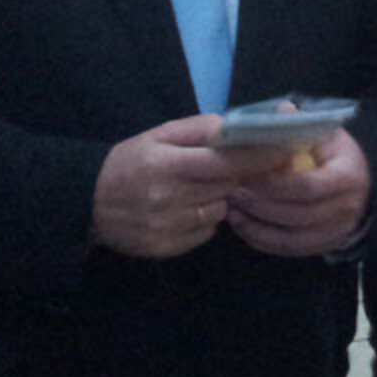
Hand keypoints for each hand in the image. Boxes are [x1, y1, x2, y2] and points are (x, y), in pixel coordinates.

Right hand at [92, 115, 288, 258]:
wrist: (87, 202)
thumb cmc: (131, 161)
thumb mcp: (160, 135)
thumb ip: (200, 129)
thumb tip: (238, 126)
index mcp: (167, 164)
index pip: (226, 162)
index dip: (260, 157)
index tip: (289, 149)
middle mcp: (168, 198)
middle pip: (227, 187)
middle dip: (239, 176)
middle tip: (238, 166)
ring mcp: (167, 227)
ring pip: (220, 210)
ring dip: (219, 198)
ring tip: (197, 188)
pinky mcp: (166, 249)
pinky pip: (205, 232)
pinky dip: (204, 220)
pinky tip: (185, 208)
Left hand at [224, 127, 371, 256]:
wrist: (361, 186)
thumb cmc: (335, 156)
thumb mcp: (325, 135)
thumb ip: (302, 126)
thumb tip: (283, 109)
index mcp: (348, 176)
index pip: (307, 187)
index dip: (275, 185)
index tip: (247, 175)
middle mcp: (346, 208)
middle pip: (296, 215)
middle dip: (260, 205)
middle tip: (232, 192)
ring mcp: (336, 232)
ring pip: (290, 238)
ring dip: (256, 226)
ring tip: (231, 210)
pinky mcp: (323, 247)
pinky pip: (288, 249)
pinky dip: (262, 240)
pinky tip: (242, 226)